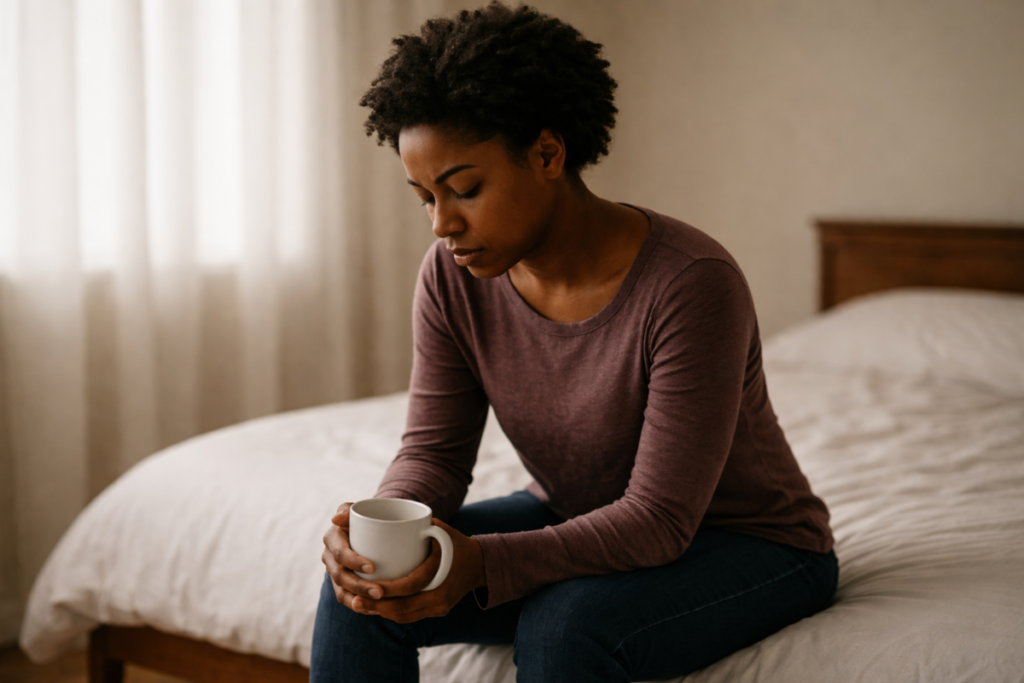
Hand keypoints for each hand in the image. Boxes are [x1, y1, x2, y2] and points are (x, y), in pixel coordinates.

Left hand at [321, 503, 485, 622]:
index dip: (387, 589)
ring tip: (359, 605)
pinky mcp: (436, 612)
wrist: (480, 563)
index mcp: (442, 574)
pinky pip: (410, 617)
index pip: (411, 585)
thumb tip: (379, 519)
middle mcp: (442, 597)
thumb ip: (415, 524)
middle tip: (354, 600)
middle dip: (376, 607)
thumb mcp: (440, 529)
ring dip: (380, 613)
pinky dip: (391, 614)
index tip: (368, 585)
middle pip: (404, 608)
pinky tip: (375, 610)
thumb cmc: (455, 542)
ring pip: (404, 617)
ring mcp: (440, 607)